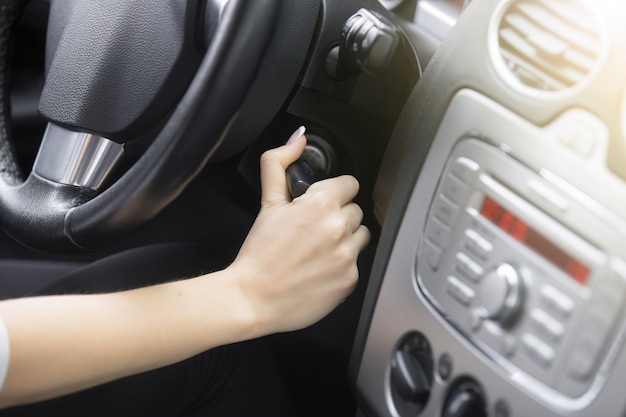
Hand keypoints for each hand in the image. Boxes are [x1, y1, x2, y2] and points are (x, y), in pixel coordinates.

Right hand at [230, 128, 369, 333]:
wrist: (253, 299)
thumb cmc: (259, 253)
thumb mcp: (267, 202)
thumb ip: (279, 163)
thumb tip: (297, 139)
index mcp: (320, 203)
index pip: (350, 184)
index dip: (334, 193)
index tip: (322, 204)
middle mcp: (339, 228)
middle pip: (356, 210)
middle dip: (338, 217)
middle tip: (314, 231)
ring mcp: (347, 255)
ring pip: (361, 236)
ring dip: (346, 240)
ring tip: (319, 250)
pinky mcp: (350, 280)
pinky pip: (357, 264)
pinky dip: (342, 266)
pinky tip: (321, 269)